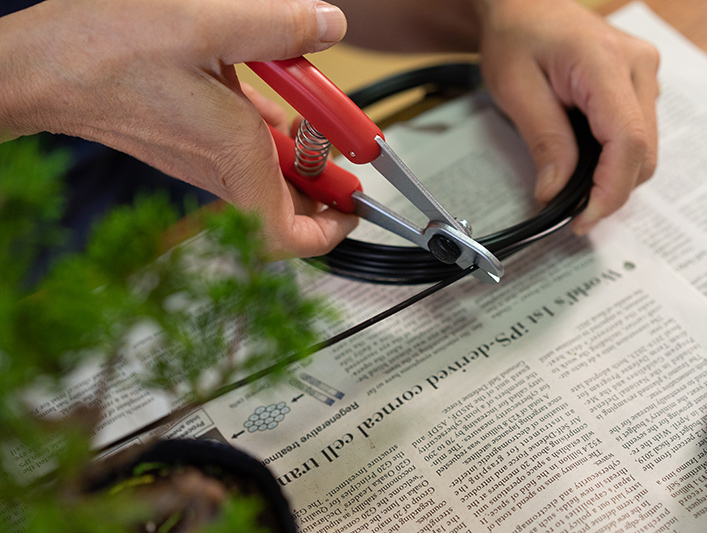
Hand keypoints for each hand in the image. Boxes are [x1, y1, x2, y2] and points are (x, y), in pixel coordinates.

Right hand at [0, 0, 357, 257]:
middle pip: (287, 205)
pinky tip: (273, 97)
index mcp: (234, 156)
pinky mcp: (188, 143)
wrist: (42, 65)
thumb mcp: (208, 22)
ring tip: (317, 114)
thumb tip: (329, 24)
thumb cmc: (104, 52)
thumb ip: (279, 25)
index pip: (289, 236)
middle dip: (324, 183)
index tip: (353, 210)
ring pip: (267, 176)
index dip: (330, 232)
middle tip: (346, 151)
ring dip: (298, 152)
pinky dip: (267, 131)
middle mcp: (220, 169)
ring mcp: (202, 161)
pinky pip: (242, 151)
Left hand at [474, 0, 658, 233]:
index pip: (628, 141)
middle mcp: (638, 66)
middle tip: (572, 213)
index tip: (584, 219)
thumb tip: (555, 192)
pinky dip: (614, 158)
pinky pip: (638, 134)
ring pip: (644, 148)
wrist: (525, 5)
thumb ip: (543, 140)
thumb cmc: (517, 36)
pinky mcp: (639, 84)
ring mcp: (644, 73)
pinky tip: (585, 161)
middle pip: (643, 152)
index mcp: (605, 63)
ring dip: (614, 176)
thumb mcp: (516, 90)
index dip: (610, 190)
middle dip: (611, 190)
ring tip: (574, 186)